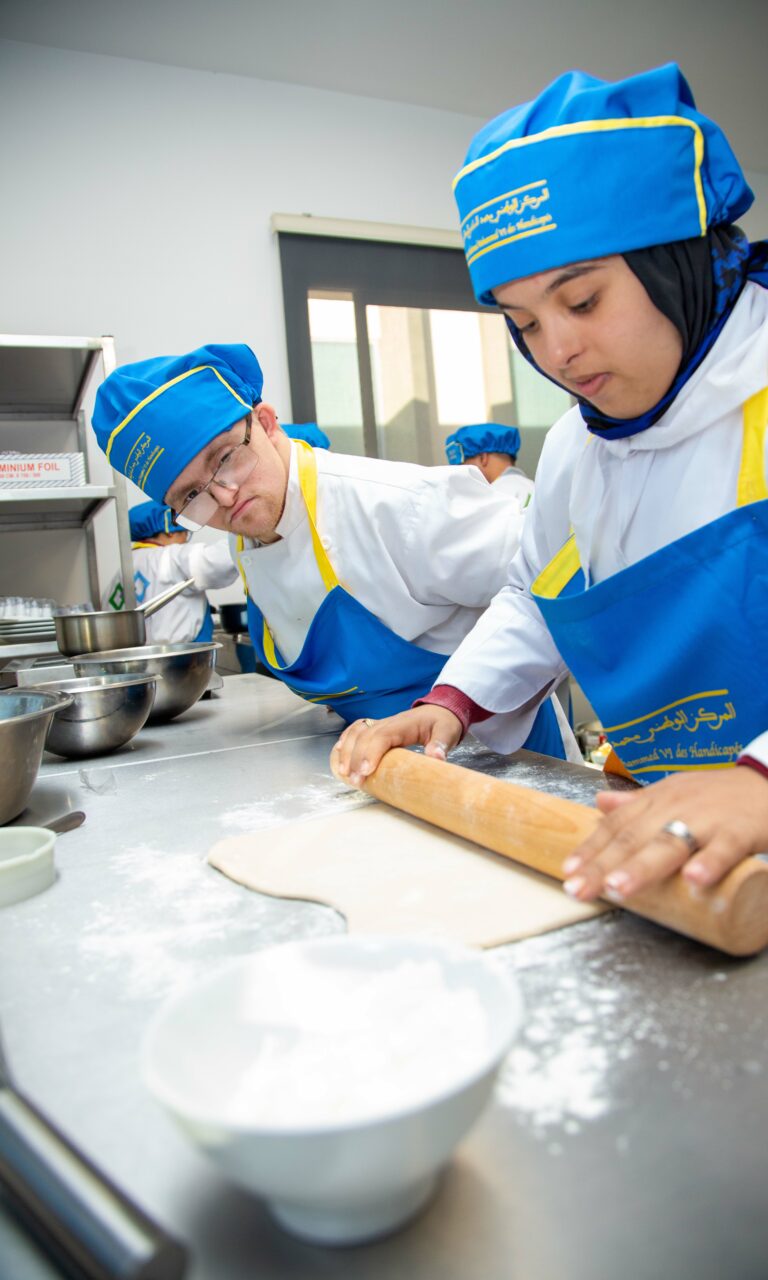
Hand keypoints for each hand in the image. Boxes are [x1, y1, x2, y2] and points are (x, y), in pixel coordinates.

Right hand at [332, 706, 462, 786]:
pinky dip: (345, 741)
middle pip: (365, 736)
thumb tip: (436, 757)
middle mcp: (388, 722)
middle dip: (355, 758)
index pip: (382, 735)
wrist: (440, 710)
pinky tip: (339, 755)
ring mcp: (381, 724)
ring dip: (347, 751)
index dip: (371, 752)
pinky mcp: (378, 728)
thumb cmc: (443, 723)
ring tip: (344, 772)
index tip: (366, 770)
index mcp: (404, 724)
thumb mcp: (447, 732)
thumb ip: (441, 744)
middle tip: (355, 780)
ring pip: (357, 733)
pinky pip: (356, 730)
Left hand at [562, 767, 767, 902]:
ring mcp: (707, 819)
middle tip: (580, 888)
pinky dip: (709, 862)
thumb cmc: (718, 796)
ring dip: (643, 866)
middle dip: (603, 864)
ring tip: (620, 887)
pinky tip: (694, 881)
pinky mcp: (740, 830)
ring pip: (671, 842)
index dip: (591, 848)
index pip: (616, 825)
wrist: (767, 781)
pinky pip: (724, 848)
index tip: (568, 870)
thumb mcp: (674, 794)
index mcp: (657, 800)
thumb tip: (598, 805)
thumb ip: (637, 804)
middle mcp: (675, 807)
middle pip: (634, 837)